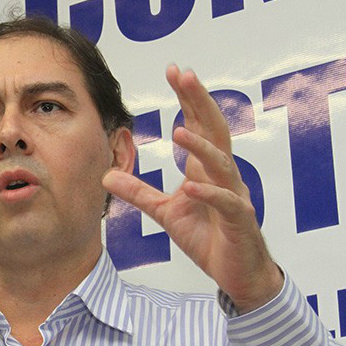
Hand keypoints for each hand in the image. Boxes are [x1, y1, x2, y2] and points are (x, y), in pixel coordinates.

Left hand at [102, 65, 282, 313]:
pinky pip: (225, 203)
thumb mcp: (166, 213)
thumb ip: (140, 193)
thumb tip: (107, 175)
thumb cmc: (208, 237)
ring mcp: (234, 196)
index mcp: (207, 170)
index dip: (188, 99)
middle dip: (199, 102)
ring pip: (222, 164)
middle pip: (215, 130)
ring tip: (180, 132)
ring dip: (202, 148)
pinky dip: (208, 195)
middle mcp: (224, 176)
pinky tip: (190, 188)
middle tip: (184, 76)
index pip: (199, 125)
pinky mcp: (238, 221)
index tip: (174, 72)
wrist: (237, 273)